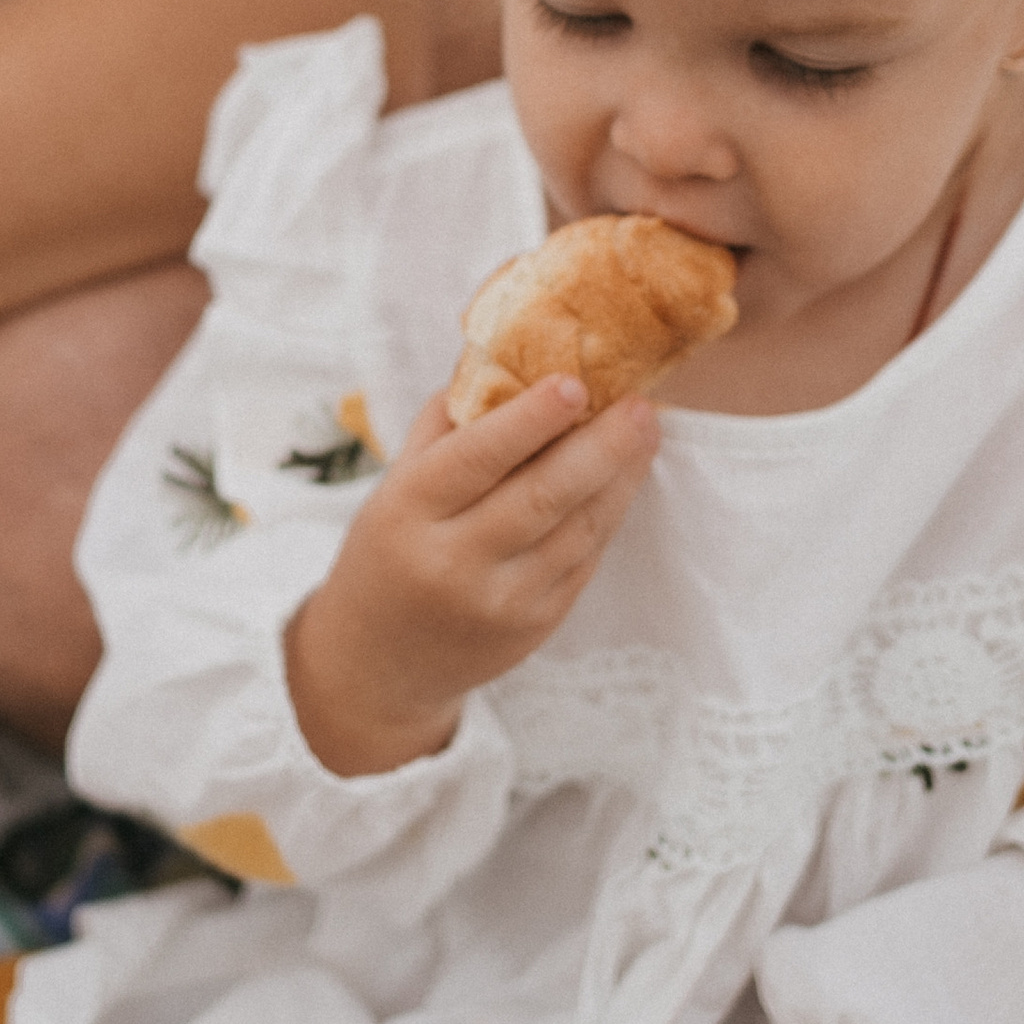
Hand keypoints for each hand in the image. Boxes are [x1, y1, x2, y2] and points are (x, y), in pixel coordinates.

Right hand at [284, 375, 658, 776]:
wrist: (377, 665)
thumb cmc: (389, 552)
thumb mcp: (395, 486)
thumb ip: (447, 427)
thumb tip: (508, 358)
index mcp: (409, 514)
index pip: (478, 458)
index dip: (530, 421)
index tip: (575, 383)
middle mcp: (453, 562)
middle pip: (542, 496)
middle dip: (601, 447)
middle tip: (641, 405)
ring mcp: (499, 602)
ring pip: (576, 530)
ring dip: (620, 478)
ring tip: (646, 430)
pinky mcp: (534, 627)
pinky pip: (583, 562)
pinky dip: (607, 516)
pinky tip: (624, 479)